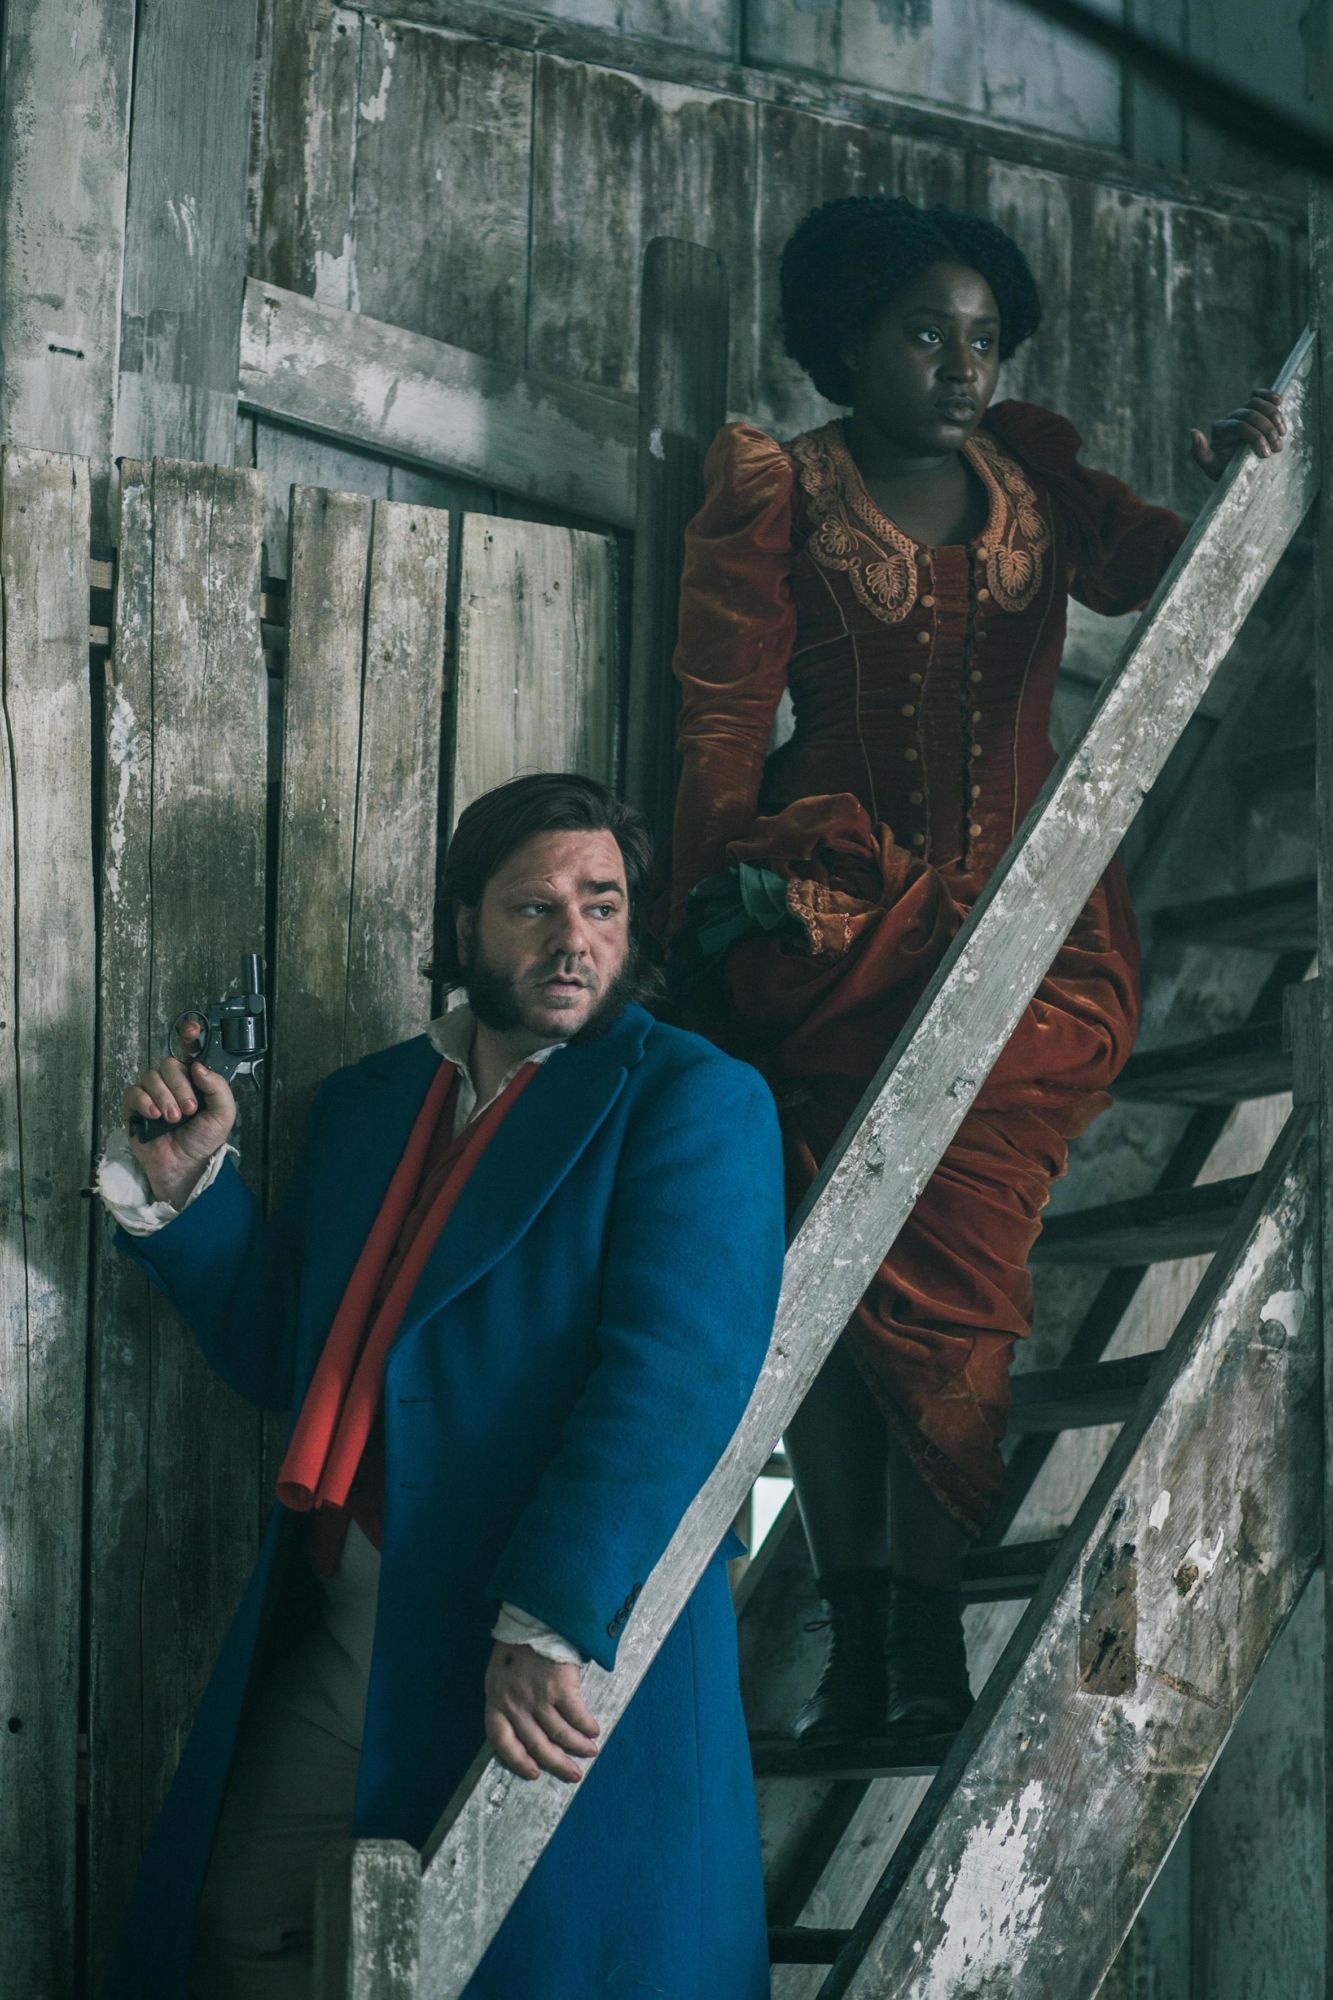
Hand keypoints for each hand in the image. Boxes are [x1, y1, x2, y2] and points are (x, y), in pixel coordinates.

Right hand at [123, 1024, 236, 1207]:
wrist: (186, 1165)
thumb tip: (199, 1066)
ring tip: (174, 1119)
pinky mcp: (135, 1107)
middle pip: (169, 1064)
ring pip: (151, 1077)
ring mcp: (153, 1093)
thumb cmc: (204, 1139)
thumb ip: (218, 1087)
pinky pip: (134, 1092)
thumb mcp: (223, 1113)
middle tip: (189, 1109)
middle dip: (180, 1086)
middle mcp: (172, 1082)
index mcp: (195, 1078)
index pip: (190, 1050)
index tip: (192, 1029)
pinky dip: (145, 1102)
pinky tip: (155, 1115)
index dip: (189, 1035)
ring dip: (164, 1097)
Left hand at [484, 1641, 599, 1784]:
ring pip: (559, 1734)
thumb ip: (507, 1699)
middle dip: (557, 1763)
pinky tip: (594, 1729)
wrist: (534, 1617)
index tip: (534, 1773)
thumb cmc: (516, 1645)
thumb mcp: (499, 1674)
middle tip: (572, 1774)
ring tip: (589, 1751)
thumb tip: (526, 1726)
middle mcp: (515, 1704)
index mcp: (495, 1700)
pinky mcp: (560, 1687)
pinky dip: (586, 1726)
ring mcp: (538, 1697)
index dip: (518, 1761)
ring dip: (577, 1746)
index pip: (502, 1741)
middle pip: (536, 1744)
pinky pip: (576, 1715)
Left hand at [1191, 387, 1285, 481]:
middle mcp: (1230, 419)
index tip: (1266, 455)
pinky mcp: (1256, 410)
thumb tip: (1193, 431)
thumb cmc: (1228, 473)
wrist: (1243, 475)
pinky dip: (1270, 395)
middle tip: (1277, 448)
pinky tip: (1279, 401)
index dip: (1256, 437)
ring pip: (1257, 402)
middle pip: (1251, 413)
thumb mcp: (1213, 468)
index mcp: (1220, 431)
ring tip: (1282, 434)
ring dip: (1274, 416)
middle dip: (1267, 430)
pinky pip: (1261, 395)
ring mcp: (1244, 412)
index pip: (1240, 426)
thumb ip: (1200, 453)